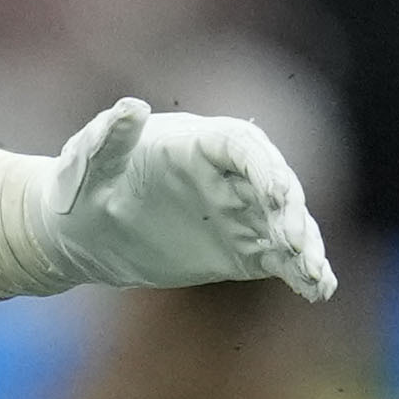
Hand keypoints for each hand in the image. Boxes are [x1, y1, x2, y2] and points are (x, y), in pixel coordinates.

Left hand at [43, 99, 337, 302]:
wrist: (80, 232)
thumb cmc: (81, 187)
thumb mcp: (87, 162)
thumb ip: (110, 138)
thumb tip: (130, 108)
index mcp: (198, 143)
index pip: (243, 146)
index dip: (264, 168)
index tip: (278, 195)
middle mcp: (228, 174)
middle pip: (274, 186)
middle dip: (289, 213)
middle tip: (294, 243)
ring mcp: (239, 212)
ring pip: (285, 225)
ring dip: (305, 247)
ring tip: (314, 274)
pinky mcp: (240, 248)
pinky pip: (278, 258)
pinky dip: (300, 271)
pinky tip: (319, 290)